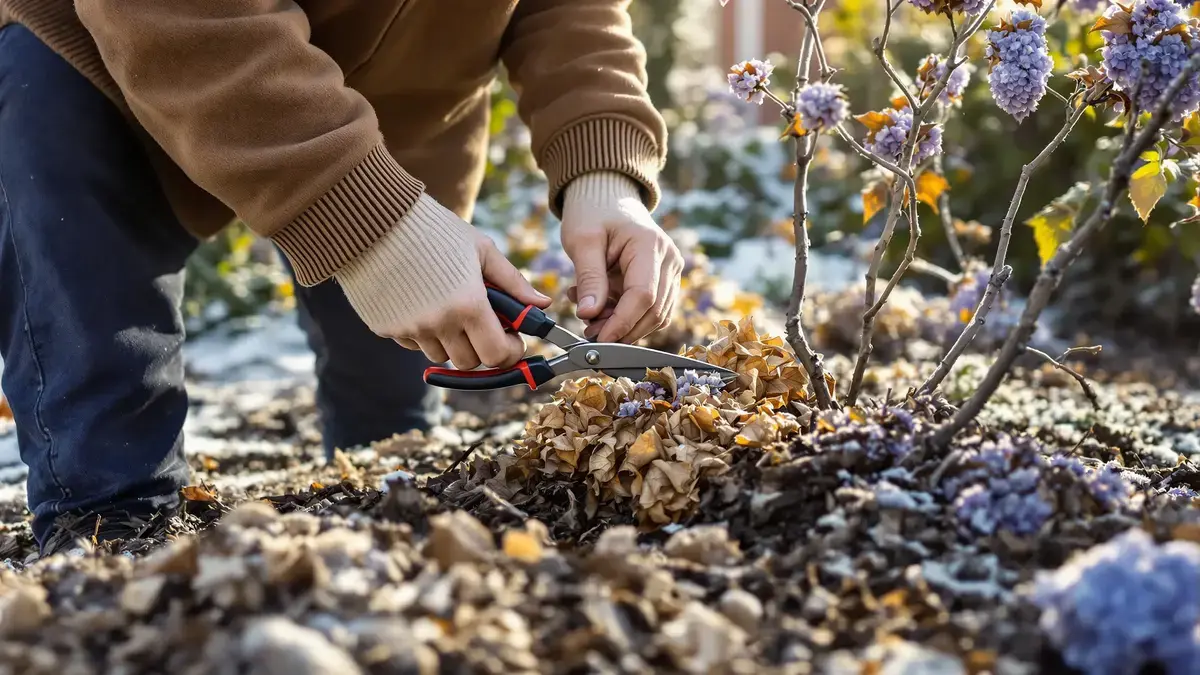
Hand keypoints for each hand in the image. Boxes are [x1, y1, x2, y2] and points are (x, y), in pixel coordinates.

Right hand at [335, 193, 550, 369]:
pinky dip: (423, 332)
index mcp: (469, 304)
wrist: (375, 220)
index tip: (512, 338)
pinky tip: (421, 302)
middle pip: (470, 362)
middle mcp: (439, 323)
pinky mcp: (385, 328)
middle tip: (483, 323)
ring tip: (449, 306)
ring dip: (452, 341)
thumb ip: (514, 282)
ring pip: (441, 356)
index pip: (497, 355)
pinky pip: (413, 344)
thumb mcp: (482, 249)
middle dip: (482, 348)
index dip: (510, 351)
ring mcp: (409, 329)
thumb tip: (542, 305)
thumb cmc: (434, 230)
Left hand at [560, 172, 682, 343]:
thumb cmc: (593, 213)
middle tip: (589, 333)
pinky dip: (628, 317)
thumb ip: (589, 278)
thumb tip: (589, 315)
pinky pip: (652, 309)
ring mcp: (671, 271)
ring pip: (656, 315)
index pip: (643, 295)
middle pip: (654, 311)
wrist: (607, 199)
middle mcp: (669, 259)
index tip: (599, 339)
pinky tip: (603, 308)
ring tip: (592, 318)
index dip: (623, 322)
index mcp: (650, 245)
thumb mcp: (582, 241)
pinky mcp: (665, 280)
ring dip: (625, 325)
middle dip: (622, 329)